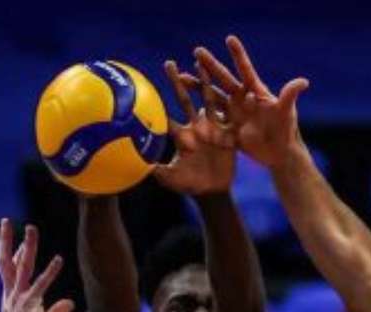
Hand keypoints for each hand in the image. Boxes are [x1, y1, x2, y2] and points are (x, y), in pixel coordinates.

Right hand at [0, 220, 73, 311]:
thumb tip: (70, 303)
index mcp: (9, 297)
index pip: (8, 269)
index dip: (12, 253)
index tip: (16, 240)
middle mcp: (12, 293)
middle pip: (6, 261)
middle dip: (6, 240)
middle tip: (6, 221)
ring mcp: (19, 297)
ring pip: (22, 267)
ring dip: (27, 247)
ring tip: (31, 228)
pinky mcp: (29, 305)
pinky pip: (40, 285)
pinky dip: (50, 272)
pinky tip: (59, 259)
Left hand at [153, 59, 237, 194]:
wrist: (213, 190)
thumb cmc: (190, 184)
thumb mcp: (172, 179)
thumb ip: (159, 172)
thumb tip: (140, 166)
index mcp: (181, 136)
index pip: (167, 116)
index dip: (158, 104)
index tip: (147, 88)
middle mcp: (194, 127)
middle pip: (184, 100)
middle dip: (177, 82)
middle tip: (168, 63)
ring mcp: (211, 127)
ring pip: (207, 99)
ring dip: (204, 82)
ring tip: (201, 63)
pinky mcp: (226, 132)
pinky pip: (228, 114)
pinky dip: (230, 100)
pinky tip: (230, 83)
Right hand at [191, 35, 308, 169]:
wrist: (280, 153)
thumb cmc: (286, 130)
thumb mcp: (285, 112)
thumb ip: (289, 95)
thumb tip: (303, 82)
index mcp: (255, 92)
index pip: (244, 70)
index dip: (238, 55)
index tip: (229, 39)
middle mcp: (241, 100)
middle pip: (223, 80)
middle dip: (210, 66)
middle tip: (197, 51)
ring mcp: (233, 114)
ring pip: (212, 98)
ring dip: (198, 88)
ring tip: (181, 78)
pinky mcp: (228, 130)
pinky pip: (212, 124)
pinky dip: (200, 120)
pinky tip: (186, 113)